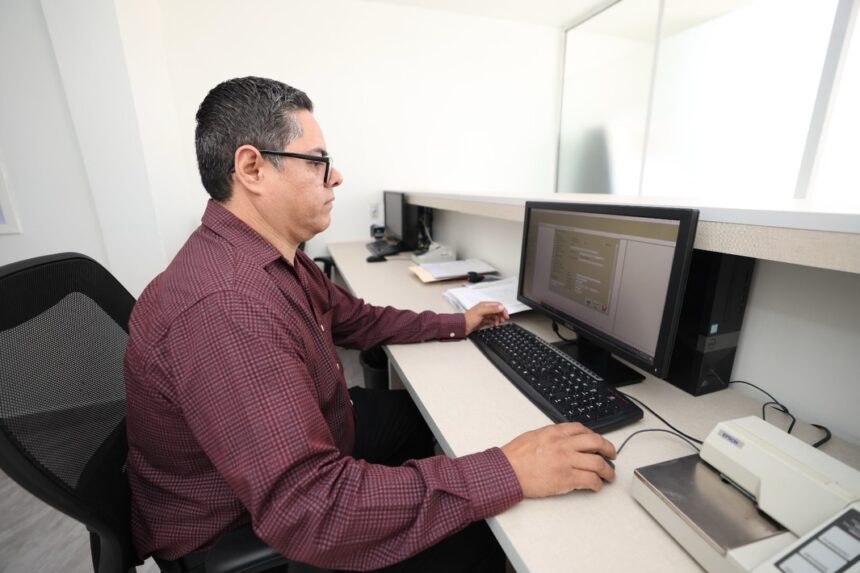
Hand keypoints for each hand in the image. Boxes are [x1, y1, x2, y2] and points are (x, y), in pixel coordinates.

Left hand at [464, 301, 509, 334]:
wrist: (462, 327)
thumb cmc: (468, 318)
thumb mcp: (481, 312)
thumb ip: (491, 309)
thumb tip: (500, 307)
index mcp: (484, 305)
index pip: (497, 305)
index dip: (503, 310)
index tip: (506, 315)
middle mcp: (485, 309)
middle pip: (497, 311)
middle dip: (501, 315)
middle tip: (503, 320)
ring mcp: (484, 316)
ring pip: (494, 316)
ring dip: (498, 319)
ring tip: (498, 323)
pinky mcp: (483, 321)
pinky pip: (491, 321)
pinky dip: (494, 323)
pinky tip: (494, 325)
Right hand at [501, 422, 615, 496]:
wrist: (506, 471)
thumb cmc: (514, 456)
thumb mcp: (533, 436)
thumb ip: (550, 437)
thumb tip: (561, 440)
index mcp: (555, 432)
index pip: (582, 429)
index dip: (594, 436)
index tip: (598, 442)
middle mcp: (563, 444)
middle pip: (596, 442)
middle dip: (609, 449)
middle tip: (612, 455)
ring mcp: (566, 461)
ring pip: (598, 463)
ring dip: (607, 470)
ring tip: (608, 475)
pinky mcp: (566, 478)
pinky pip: (590, 480)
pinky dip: (597, 484)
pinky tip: (596, 486)